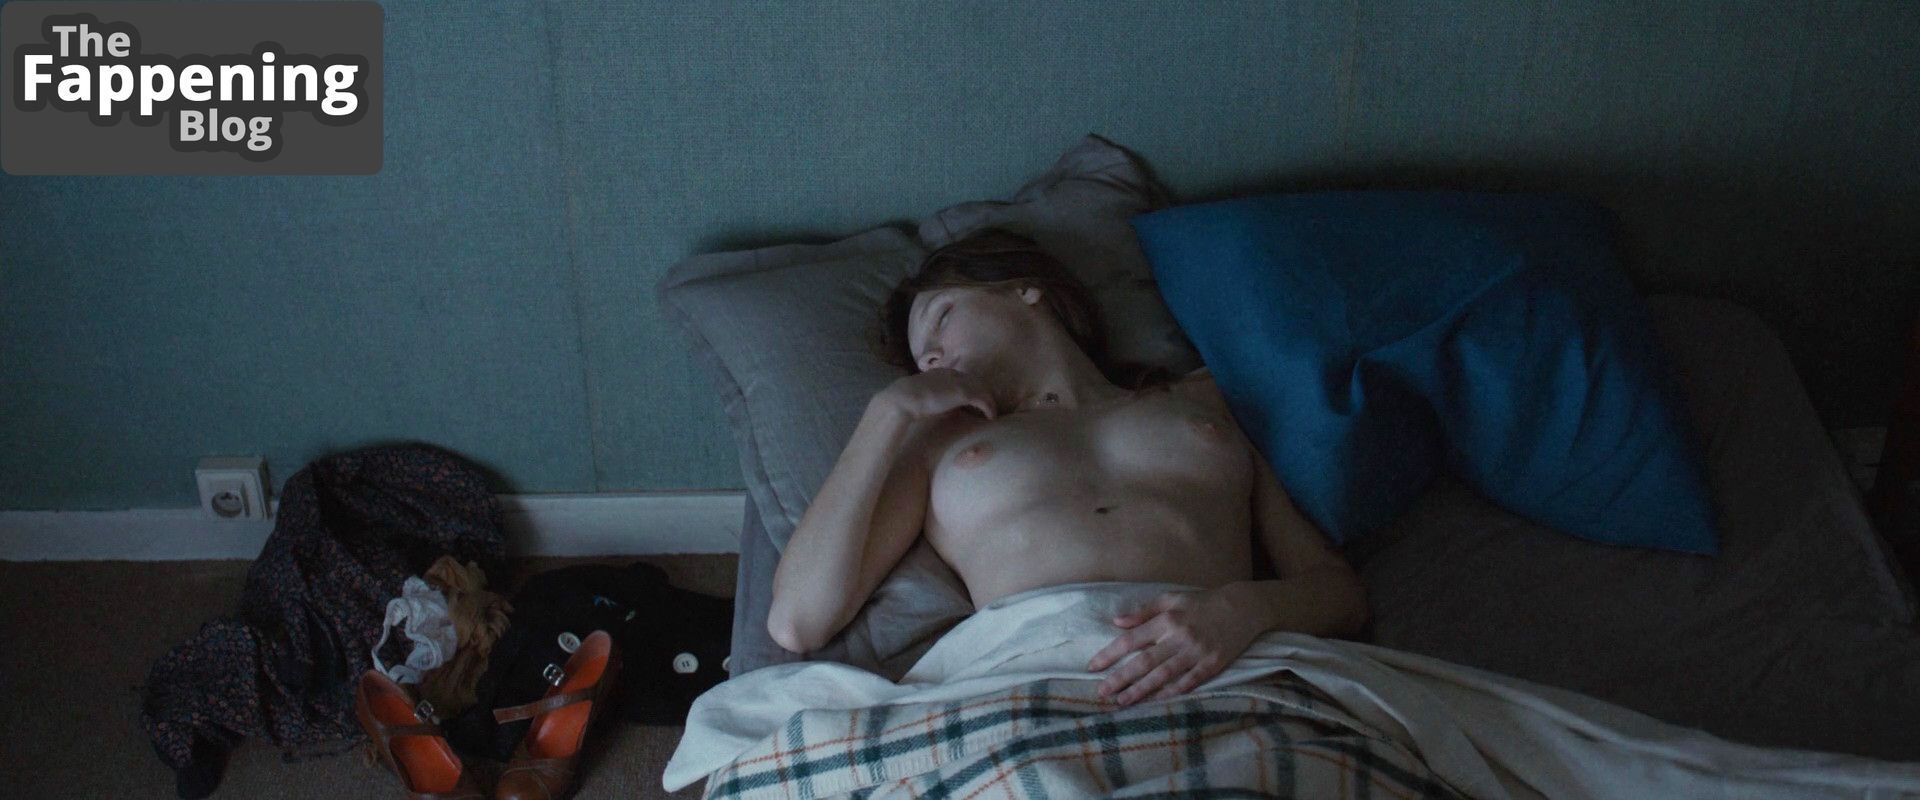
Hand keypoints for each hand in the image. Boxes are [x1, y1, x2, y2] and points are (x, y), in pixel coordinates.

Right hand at [875, 368, 997, 420]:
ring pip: (982, 389)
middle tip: (987, 408)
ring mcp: (958, 381)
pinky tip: (991, 417)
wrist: (904, 398)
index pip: (962, 378)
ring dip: (989, 402)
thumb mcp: (920, 394)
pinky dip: (989, 408)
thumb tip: (932, 406)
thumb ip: (929, 395)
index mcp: (941, 372)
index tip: (973, 401)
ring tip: (991, 414)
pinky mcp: (963, 392)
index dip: (970, 389)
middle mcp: (952, 373)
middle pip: (976, 381)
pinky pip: (983, 399)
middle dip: (983, 393)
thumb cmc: (906, 399)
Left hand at [1085, 586, 1261, 705]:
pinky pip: (1190, 681)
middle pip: (1144, 662)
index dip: (1110, 654)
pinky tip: (1156, 700)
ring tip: (1122, 701)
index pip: (1131, 640)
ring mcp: (1197, 652)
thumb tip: (1117, 623)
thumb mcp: (1171, 599)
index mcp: (1167, 619)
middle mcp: (1179, 637)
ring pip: (1164, 675)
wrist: (1243, 607)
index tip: (1093, 667)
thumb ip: (1143, 611)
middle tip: (1102, 692)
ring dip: (1141, 690)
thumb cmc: (1203, 602)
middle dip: (1121, 678)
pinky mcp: (1213, 664)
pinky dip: (1173, 692)